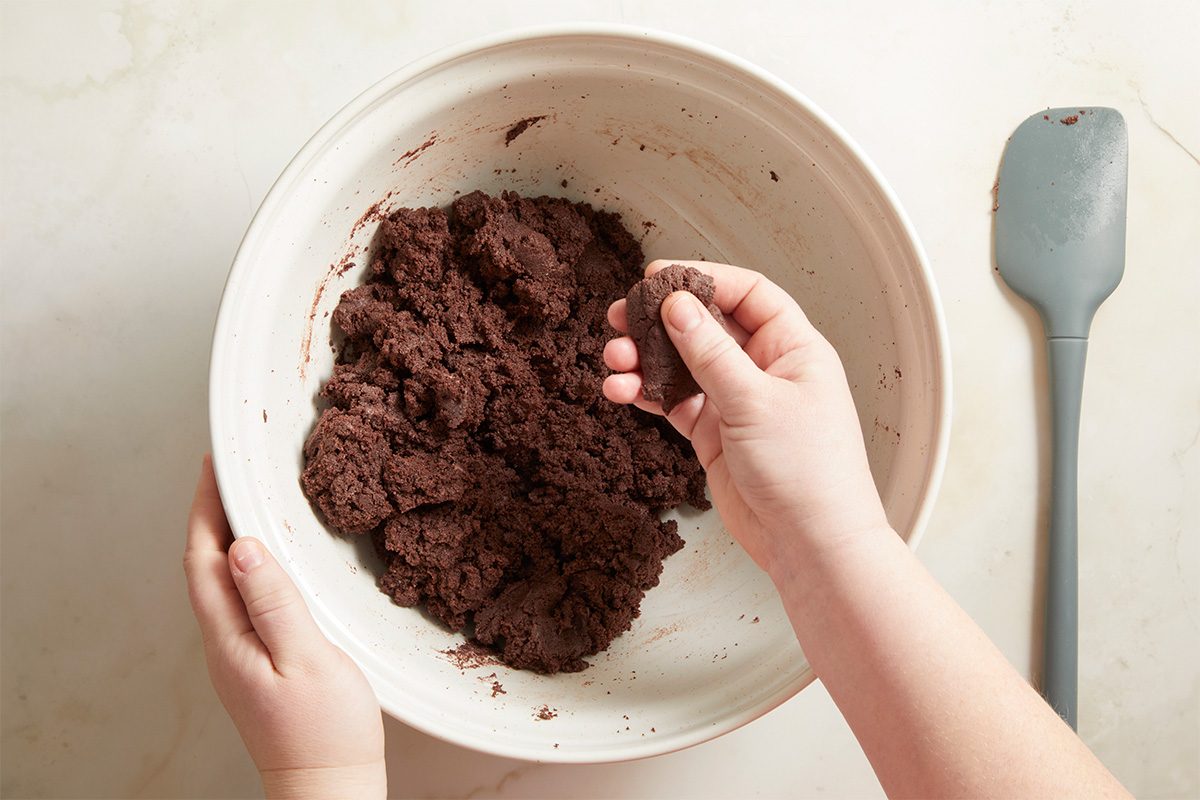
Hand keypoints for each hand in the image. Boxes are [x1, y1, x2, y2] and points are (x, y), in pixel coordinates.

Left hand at [184, 456, 385, 798]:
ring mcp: (238, 657)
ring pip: (223, 583)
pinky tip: (270, 562)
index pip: (205, 557)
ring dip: (230, 538)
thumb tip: (244, 546)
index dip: (205, 508)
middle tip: (229, 473)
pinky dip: (250, 566)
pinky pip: (242, 600)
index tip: (212, 466)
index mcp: (230, 638)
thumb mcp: (306, 660)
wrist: (329, 788)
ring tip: (248, 504)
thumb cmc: (324, 732)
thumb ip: (275, 602)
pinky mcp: (258, 665)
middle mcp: (224, 645)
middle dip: (212, 515)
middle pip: (206, 566)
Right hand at [603, 260, 889, 577]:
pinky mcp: (715, 435)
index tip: (658, 277)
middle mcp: (765, 369)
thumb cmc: (807, 471)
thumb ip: (710, 352)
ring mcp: (738, 402)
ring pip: (683, 365)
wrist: (811, 545)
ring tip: (613, 360)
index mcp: (793, 348)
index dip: (703, 279)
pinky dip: (647, 394)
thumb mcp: (754, 401)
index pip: (747, 293)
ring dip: (646, 359)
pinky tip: (621, 390)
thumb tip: (676, 304)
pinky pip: (675, 402)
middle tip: (619, 316)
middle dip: (661, 321)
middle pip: (707, 326)